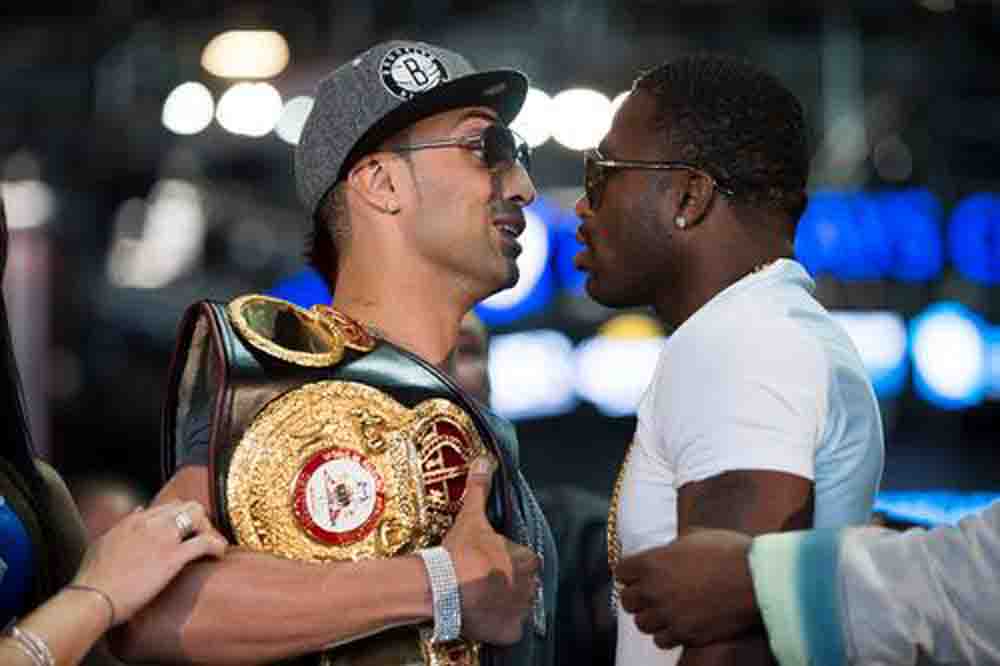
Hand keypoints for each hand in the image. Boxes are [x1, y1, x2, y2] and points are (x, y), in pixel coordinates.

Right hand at [72, 500, 227, 624]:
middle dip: (199, 520)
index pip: (169, 506)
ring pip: (198, 516)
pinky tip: (219, 554)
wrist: (92, 597)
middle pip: (188, 506)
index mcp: (134, 520)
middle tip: (201, 539)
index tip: (187, 532)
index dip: (183, 518)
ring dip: (209, 529)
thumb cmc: (94, 577)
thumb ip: (122, 525)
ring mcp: (163, 538)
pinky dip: (217, 546)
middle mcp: (150, 523)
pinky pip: (206, 542)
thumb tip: (138, 510)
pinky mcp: (173, 557)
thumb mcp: (104, 542)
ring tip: (210, 547)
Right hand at [443, 456, 538, 644]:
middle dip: (509, 582)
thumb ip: (480, 489)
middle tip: (484, 580)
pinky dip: (499, 625)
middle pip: (524, 583)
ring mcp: (521, 611)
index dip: (510, 559)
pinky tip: (482, 616)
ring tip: (481, 598)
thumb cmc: (461, 552)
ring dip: (505, 602)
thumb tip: (484, 460)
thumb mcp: (472, 518)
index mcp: (527, 559)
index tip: (492, 560)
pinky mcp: (509, 632)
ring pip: (518, 606)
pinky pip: (509, 630)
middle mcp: (530, 586)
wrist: (443, 587)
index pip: (527, 559)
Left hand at [616, 529, 758, 648]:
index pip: (621, 572)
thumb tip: (668, 551)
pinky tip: (679, 624)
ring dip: (652, 617)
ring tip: (665, 611)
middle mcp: (654, 590)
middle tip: (651, 594)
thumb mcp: (695, 536)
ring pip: (642, 624)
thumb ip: (673, 546)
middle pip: (627, 601)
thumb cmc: (730, 552)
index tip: (638, 574)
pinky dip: (667, 634)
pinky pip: (662, 640)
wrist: (757, 580)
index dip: (631, 573)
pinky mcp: (685, 634)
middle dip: (638, 597)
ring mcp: (669, 615)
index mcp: (652, 562)